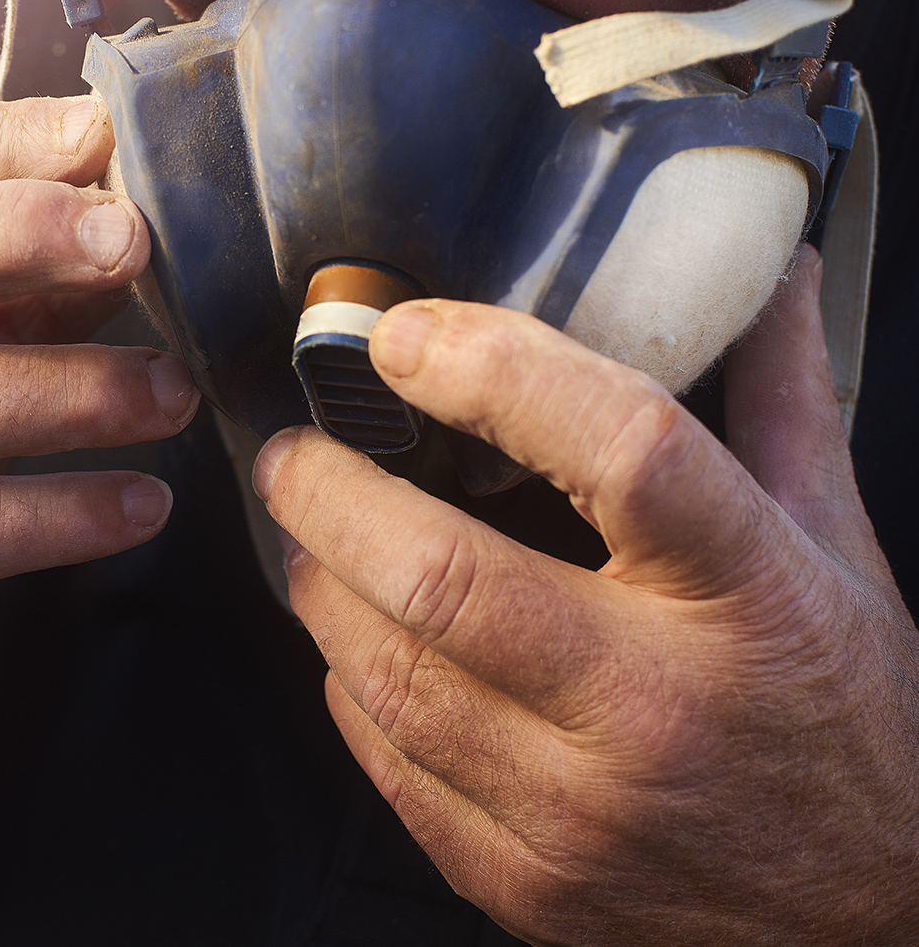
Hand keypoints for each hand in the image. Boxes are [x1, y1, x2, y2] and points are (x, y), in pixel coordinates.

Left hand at [252, 247, 918, 944]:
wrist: (870, 917)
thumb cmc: (845, 720)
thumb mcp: (837, 551)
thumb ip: (782, 405)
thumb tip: (771, 275)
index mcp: (751, 596)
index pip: (618, 448)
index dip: (492, 371)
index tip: (404, 338)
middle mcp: (659, 706)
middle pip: (443, 578)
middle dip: (329, 494)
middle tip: (296, 453)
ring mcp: (584, 810)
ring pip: (390, 674)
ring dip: (322, 586)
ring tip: (314, 539)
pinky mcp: (529, 882)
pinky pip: (390, 766)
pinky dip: (351, 689)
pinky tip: (360, 645)